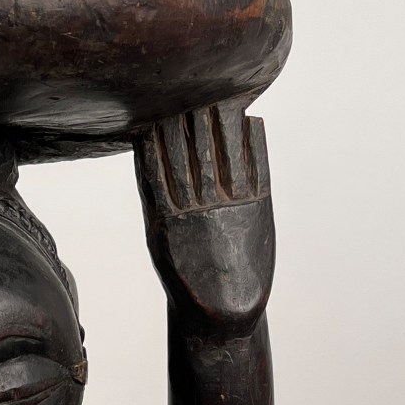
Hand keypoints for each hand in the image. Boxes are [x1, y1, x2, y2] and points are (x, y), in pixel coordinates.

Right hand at [134, 101, 274, 334]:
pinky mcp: (258, 212)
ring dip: (221, 123)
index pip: (159, 164)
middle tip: (191, 89)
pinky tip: (252, 122)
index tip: (161, 105)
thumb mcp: (161, 240)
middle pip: (191, 153)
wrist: (220, 314)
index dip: (160, 133)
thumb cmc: (187, 277)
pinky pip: (257, 170)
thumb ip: (155, 200)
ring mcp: (228, 211)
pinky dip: (254, 144)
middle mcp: (196, 212)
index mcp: (167, 219)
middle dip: (190, 121)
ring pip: (222, 155)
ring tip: (220, 97)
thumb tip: (146, 154)